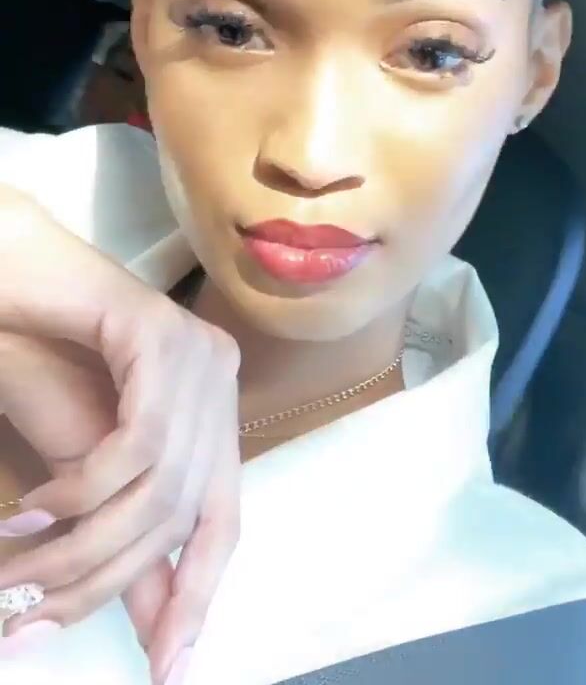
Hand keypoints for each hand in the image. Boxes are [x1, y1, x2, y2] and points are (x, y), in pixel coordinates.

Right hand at [0, 190, 240, 684]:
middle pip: (188, 514)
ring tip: (18, 570)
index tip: (166, 672)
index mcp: (215, 412)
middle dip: (115, 584)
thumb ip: (127, 534)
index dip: (196, 599)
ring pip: (160, 488)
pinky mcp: (162, 331)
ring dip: (81, 544)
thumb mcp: (90, 468)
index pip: (224, 523)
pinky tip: (31, 507)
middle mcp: (221, 379)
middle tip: (38, 627)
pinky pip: (136, 442)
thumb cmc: (48, 364)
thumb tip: (154, 630)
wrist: (16, 281)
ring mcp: (198, 351)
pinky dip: (80, 489)